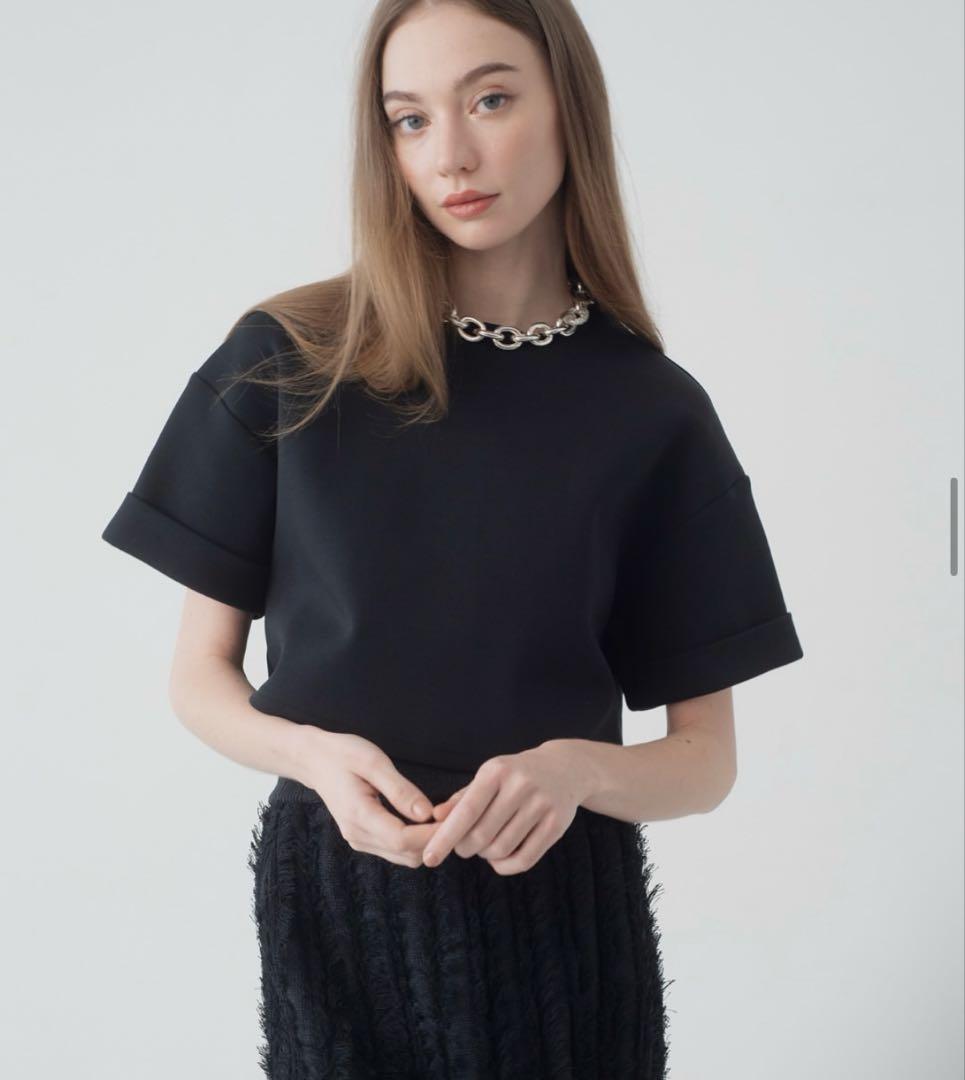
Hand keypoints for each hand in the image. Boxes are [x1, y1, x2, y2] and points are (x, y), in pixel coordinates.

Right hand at [300, 732, 441, 867]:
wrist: (314, 760)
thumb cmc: (344, 754)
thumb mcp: (373, 762)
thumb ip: (400, 789)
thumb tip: (427, 814)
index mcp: (359, 815)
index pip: (403, 840)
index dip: (433, 834)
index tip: (455, 817)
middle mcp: (358, 835)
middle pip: (407, 854)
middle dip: (434, 840)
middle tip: (453, 815)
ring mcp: (359, 840)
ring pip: (404, 857)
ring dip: (426, 842)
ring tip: (442, 816)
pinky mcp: (363, 839)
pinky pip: (396, 850)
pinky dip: (414, 841)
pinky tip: (423, 820)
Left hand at [422, 740, 589, 874]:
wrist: (565, 768)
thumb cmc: (515, 774)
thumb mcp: (488, 777)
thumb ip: (461, 798)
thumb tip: (435, 817)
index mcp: (497, 771)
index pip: (466, 811)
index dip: (445, 837)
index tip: (429, 858)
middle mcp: (520, 785)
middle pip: (482, 835)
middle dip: (465, 848)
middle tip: (464, 847)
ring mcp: (541, 804)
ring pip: (501, 849)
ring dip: (486, 856)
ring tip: (485, 847)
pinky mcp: (557, 824)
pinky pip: (525, 859)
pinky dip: (505, 866)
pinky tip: (500, 859)